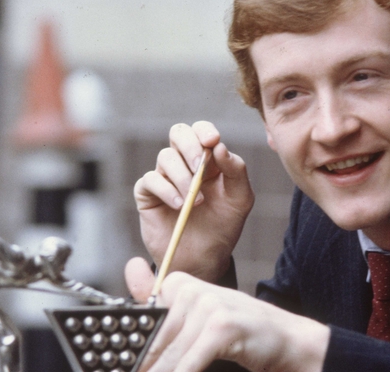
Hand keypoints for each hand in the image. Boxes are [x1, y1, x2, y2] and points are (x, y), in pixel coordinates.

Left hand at [124, 258, 328, 371]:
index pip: (141, 323)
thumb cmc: (241, 331)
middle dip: (142, 366)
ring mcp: (206, 305)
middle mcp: (191, 289)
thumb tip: (129, 284)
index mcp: (180, 284)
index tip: (118, 366)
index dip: (129, 353)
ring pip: (167, 357)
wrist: (287, 339)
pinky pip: (187, 364)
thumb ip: (161, 309)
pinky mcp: (220, 327)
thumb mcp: (198, 318)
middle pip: (152, 342)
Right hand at [134, 121, 253, 282]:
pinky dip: (166, 190)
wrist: (204, 259)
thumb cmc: (223, 227)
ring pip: (166, 157)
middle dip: (190, 145)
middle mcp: (184, 164)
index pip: (200, 131)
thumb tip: (219, 147)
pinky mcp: (148, 194)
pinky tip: (180, 206)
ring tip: (197, 202)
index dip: (204, 130)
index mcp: (207, 160)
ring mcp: (165, 177)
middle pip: (178, 133)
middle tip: (200, 164)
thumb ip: (236, 170)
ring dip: (183, 177)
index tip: (212, 141)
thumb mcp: (240, 199)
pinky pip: (150, 180)